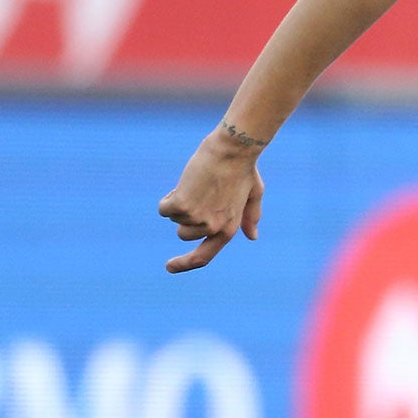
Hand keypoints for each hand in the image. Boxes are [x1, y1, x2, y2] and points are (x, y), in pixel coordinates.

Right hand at [158, 130, 263, 272]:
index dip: (185, 264)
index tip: (170, 266)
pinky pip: (164, 208)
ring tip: (199, 184)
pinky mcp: (182, 206)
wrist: (233, 150)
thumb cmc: (244, 168)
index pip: (204, 256)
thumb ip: (250, 217)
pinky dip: (169, 197)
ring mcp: (198, 219)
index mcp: (229, 229)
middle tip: (200, 193)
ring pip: (174, 218)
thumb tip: (253, 237)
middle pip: (183, 233)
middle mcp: (213, 229)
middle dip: (185, 215)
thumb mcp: (253, 195)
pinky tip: (188, 182)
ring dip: (180, 202)